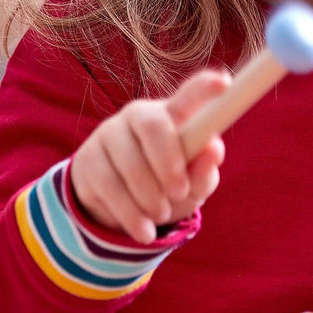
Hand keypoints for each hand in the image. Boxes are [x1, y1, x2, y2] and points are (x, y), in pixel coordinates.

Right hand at [69, 68, 231, 243]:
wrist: (120, 207)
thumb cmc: (168, 185)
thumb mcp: (193, 185)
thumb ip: (205, 170)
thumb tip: (213, 149)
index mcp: (173, 114)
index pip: (189, 96)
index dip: (205, 88)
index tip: (224, 83)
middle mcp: (139, 115)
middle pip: (153, 125)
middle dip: (168, 163)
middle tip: (179, 192)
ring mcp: (109, 134)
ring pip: (128, 162)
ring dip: (149, 196)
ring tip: (161, 214)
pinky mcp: (87, 160)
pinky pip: (108, 186)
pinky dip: (130, 214)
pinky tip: (144, 230)